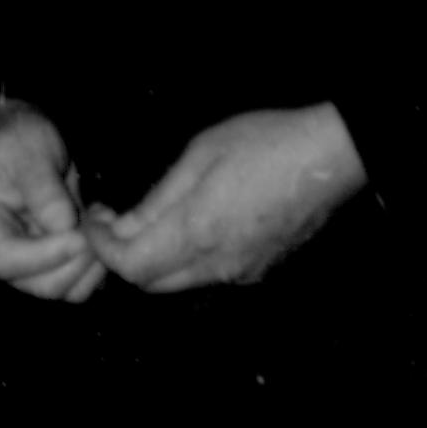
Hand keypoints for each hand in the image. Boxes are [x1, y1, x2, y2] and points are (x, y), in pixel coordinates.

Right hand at [0, 104, 106, 301]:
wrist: (21, 143)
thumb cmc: (15, 141)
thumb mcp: (28, 151)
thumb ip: (42, 188)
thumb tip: (64, 226)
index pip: (4, 260)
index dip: (45, 254)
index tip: (79, 234)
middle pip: (39, 284)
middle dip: (77, 258)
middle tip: (100, 219)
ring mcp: (23, 266)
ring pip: (63, 289)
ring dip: (92, 260)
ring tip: (101, 217)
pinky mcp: (48, 268)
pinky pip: (77, 285)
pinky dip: (96, 264)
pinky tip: (98, 229)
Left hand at [87, 105, 367, 292]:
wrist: (330, 157)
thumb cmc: (266, 144)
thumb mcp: (200, 157)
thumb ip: (159, 199)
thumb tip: (124, 226)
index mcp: (198, 233)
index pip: (131, 266)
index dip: (103, 247)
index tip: (95, 221)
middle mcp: (219, 264)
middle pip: (151, 284)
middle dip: (123, 257)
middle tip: (114, 222)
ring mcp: (242, 271)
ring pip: (180, 281)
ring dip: (155, 259)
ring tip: (149, 219)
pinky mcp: (260, 269)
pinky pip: (210, 275)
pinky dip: (187, 259)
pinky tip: (191, 225)